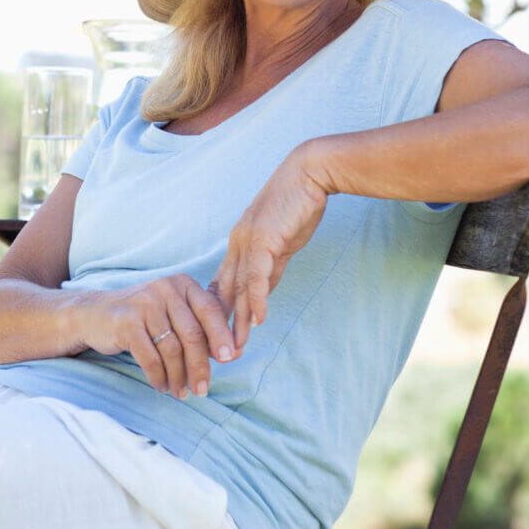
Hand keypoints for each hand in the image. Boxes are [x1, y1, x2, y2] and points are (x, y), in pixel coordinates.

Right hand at [80, 274, 235, 398]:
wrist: (94, 314)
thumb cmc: (142, 318)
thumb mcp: (173, 314)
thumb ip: (202, 328)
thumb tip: (234, 354)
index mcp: (182, 284)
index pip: (210, 309)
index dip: (222, 336)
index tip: (229, 360)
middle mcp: (164, 289)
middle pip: (193, 334)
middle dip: (200, 366)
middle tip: (203, 390)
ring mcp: (144, 304)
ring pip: (172, 349)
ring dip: (178, 377)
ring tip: (180, 392)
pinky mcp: (126, 323)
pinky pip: (150, 357)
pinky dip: (158, 376)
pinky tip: (161, 386)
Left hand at [210, 144, 330, 348]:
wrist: (310, 173)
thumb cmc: (298, 204)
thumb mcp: (282, 242)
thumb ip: (271, 267)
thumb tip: (264, 293)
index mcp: (239, 244)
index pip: (224, 285)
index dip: (220, 313)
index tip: (218, 338)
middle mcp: (237, 244)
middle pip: (225, 292)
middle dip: (222, 325)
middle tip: (220, 354)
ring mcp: (248, 241)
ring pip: (238, 289)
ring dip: (237, 321)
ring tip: (235, 348)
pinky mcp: (264, 239)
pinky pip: (258, 276)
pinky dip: (256, 299)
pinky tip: (257, 320)